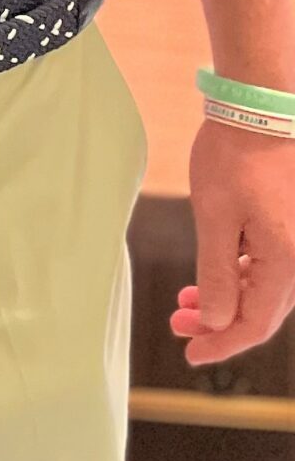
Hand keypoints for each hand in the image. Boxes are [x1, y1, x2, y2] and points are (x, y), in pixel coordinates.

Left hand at [168, 118, 294, 365]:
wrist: (260, 107)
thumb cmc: (235, 157)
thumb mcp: (216, 218)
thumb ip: (218, 275)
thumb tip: (219, 322)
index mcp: (286, 263)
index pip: (254, 324)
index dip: (222, 343)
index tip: (190, 353)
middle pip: (262, 311)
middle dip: (218, 323)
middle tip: (178, 325)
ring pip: (264, 288)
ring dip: (226, 298)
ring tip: (185, 301)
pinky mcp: (291, 223)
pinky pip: (269, 265)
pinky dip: (239, 274)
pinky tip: (213, 271)